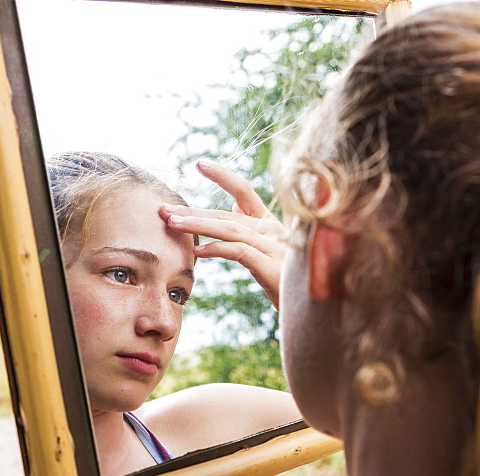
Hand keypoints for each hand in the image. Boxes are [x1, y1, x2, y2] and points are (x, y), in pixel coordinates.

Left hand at [160, 159, 285, 309]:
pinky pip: (241, 252)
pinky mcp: (273, 268)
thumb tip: (225, 218)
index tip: (200, 164)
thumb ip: (248, 235)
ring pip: (231, 229)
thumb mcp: (267, 255)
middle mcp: (273, 231)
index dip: (223, 176)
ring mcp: (275, 248)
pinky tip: (198, 251)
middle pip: (228, 214)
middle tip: (164, 209)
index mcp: (270, 225)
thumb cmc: (287, 284)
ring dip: (199, 225)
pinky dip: (218, 249)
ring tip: (173, 224)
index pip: (245, 191)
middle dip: (194, 211)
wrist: (315, 307)